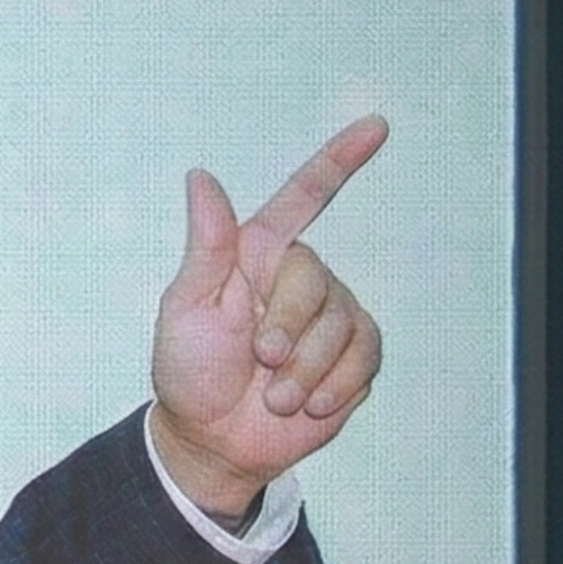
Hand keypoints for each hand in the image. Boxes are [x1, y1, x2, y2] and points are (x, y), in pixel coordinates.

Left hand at [149, 116, 386, 522]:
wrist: (213, 439)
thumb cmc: (190, 371)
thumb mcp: (186, 309)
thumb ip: (207, 247)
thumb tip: (200, 176)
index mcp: (257, 257)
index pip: (304, 198)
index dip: (339, 160)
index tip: (376, 124)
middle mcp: (300, 280)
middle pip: (314, 278)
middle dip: (285, 327)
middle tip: (258, 360)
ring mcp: (332, 317)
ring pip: (342, 324)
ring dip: (304, 370)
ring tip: (274, 395)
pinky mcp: (355, 357)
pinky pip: (365, 357)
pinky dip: (334, 386)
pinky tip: (308, 406)